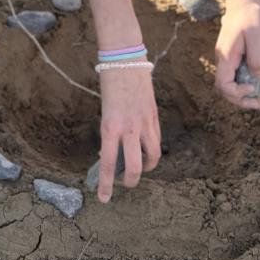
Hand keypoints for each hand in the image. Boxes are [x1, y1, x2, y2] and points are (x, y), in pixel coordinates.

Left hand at [96, 66, 160, 202]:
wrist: (125, 60)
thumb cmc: (110, 84)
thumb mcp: (104, 112)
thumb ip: (109, 133)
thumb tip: (111, 152)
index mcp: (110, 126)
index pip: (109, 164)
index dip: (106, 185)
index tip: (103, 199)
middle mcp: (129, 128)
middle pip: (136, 168)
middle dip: (130, 182)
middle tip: (123, 183)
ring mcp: (145, 123)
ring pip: (153, 157)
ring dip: (146, 167)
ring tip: (136, 166)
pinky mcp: (155, 116)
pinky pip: (156, 141)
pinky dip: (151, 149)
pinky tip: (143, 147)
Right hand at [214, 0, 259, 109]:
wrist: (244, 0)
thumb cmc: (251, 15)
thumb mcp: (258, 37)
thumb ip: (257, 59)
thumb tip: (257, 81)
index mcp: (226, 56)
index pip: (223, 85)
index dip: (237, 93)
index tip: (254, 88)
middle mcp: (224, 59)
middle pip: (225, 89)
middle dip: (241, 100)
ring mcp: (229, 58)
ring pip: (231, 84)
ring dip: (244, 94)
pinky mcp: (235, 56)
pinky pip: (238, 75)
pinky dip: (248, 83)